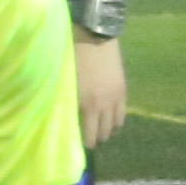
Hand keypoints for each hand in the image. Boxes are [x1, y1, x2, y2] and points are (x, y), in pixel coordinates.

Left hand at [72, 34, 130, 149]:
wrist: (95, 37)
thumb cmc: (72, 56)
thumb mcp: (65, 80)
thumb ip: (65, 99)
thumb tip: (62, 114)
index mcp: (85, 104)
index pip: (87, 133)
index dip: (85, 142)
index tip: (79, 147)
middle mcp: (102, 105)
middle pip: (102, 132)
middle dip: (96, 139)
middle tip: (89, 141)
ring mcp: (115, 99)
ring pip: (115, 126)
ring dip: (107, 131)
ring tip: (100, 133)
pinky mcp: (122, 90)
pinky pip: (122, 114)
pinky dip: (117, 121)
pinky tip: (111, 122)